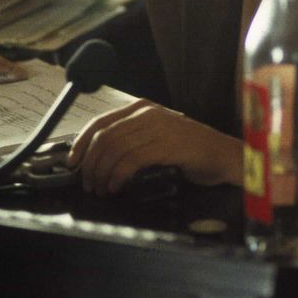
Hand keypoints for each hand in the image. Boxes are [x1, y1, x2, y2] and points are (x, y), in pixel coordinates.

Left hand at [66, 99, 243, 196]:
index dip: (82, 143)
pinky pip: (133, 160)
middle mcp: (148, 113)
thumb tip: (98, 158)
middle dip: (91, 163)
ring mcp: (159, 127)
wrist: (224, 155)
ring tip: (102, 189)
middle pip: (105, 137)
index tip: (73, 162)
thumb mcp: (156, 138)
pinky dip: (119, 175)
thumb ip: (131, 140)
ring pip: (115, 148)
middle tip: (88, 184)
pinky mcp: (168, 144)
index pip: (101, 122)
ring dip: (102, 173)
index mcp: (142, 108)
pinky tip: (117, 186)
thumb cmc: (190, 150)